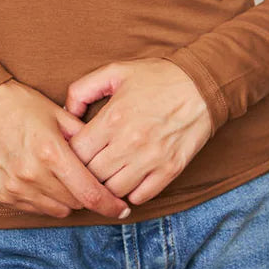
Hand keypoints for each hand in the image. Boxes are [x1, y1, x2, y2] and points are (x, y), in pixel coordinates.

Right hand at [0, 79, 131, 220]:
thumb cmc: (21, 105)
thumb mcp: (59, 114)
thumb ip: (85, 138)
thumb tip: (108, 158)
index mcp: (51, 152)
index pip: (89, 193)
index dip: (110, 205)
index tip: (123, 209)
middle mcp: (32, 174)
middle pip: (75, 203)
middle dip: (88, 195)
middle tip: (89, 180)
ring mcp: (15, 187)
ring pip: (57, 209)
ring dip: (68, 199)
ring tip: (64, 177)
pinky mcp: (2, 194)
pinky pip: (35, 208)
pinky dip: (46, 199)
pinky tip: (44, 179)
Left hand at [63, 59, 213, 208]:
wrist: (202, 85)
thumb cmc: (158, 77)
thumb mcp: (116, 71)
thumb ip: (83, 89)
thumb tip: (66, 112)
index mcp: (112, 118)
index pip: (76, 153)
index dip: (68, 156)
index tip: (72, 153)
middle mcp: (129, 142)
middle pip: (91, 176)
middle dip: (83, 174)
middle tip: (84, 169)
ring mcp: (151, 159)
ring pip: (113, 191)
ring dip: (105, 187)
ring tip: (105, 176)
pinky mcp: (170, 170)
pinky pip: (140, 197)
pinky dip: (130, 193)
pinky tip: (128, 180)